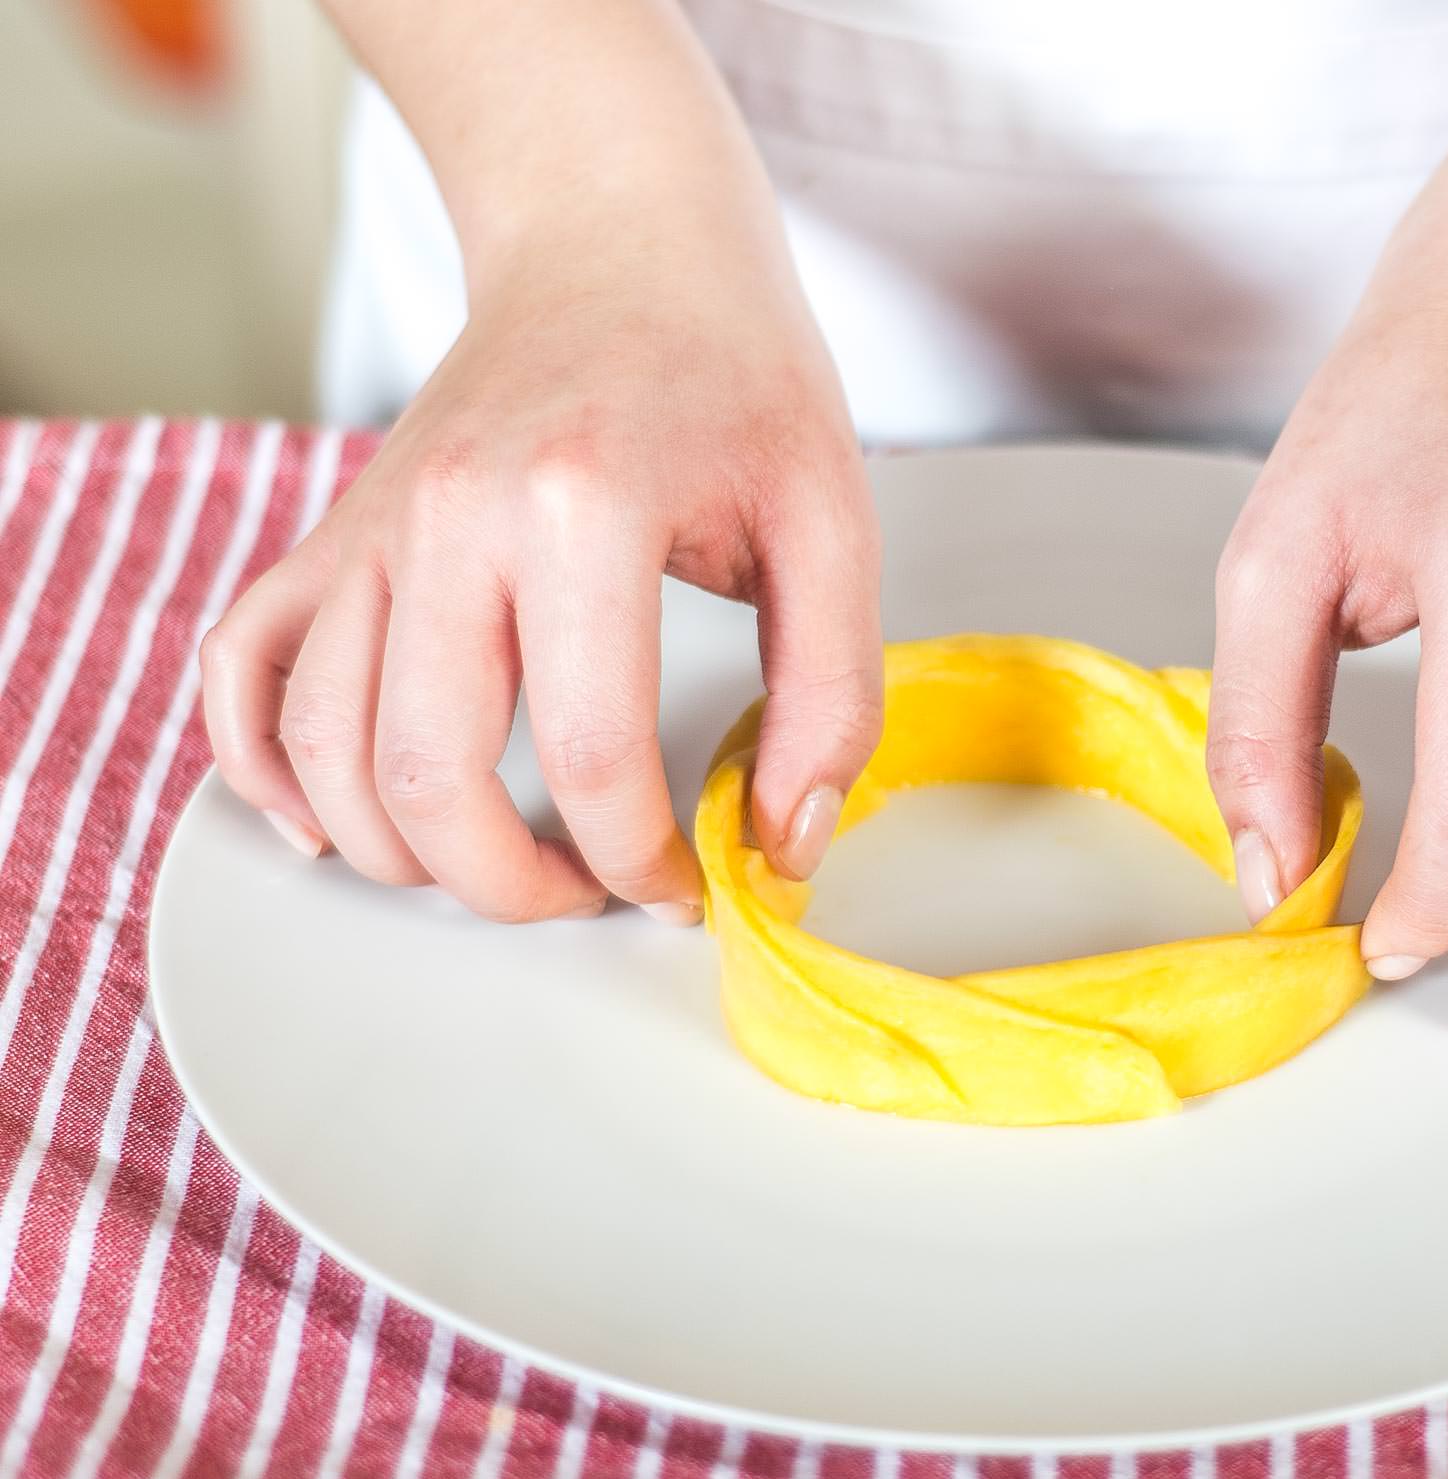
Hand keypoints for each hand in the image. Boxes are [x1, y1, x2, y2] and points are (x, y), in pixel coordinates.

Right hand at [201, 231, 879, 922]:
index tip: (686, 880)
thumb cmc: (732, 370)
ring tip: (505, 860)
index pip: (587, 758)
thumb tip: (781, 842)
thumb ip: (829, 695)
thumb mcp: (831, 519)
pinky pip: (241, 672)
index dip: (640, 861)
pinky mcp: (333, 531)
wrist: (620, 243)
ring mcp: (371, 524)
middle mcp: (448, 516)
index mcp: (579, 508)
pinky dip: (267, 768)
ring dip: (404, 854)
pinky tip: (339, 815)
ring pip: (324, 751)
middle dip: (514, 886)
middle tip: (592, 890)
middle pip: (428, 780)